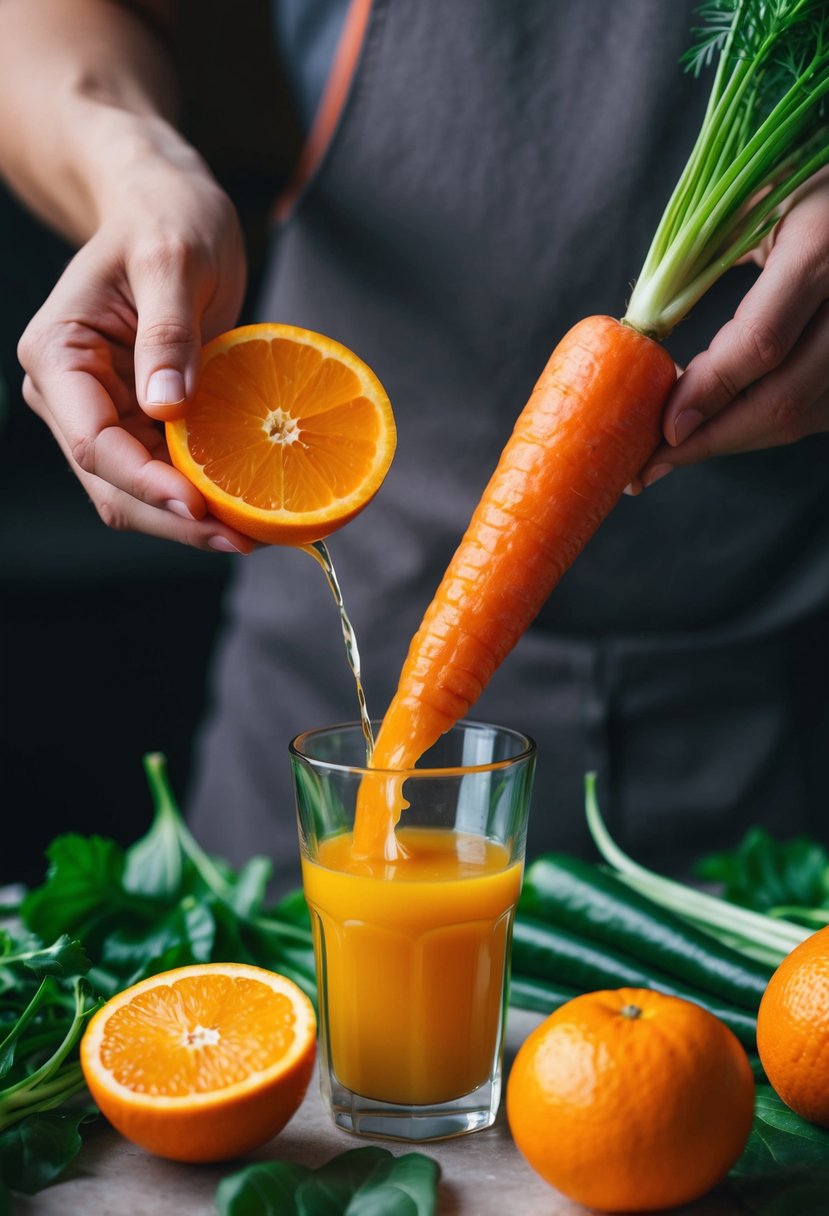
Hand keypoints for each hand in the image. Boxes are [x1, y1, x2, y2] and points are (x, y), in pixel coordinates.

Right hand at [17, 156, 254, 551]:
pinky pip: (165, 473)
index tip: (201, 505)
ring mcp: (104, 411)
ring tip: (254, 533)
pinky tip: (248, 506)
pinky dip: (203, 493)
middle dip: (173, 518)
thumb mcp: (172, 261)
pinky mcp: (140, 421)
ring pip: (136, 492)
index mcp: (58, 354)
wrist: (168, 208)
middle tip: (243, 538)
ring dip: (189, 520)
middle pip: (112, 482)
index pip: (93, 441)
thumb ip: (168, 333)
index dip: (144, 482)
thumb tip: (165, 408)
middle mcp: (70, 393)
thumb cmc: (166, 219)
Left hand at [637, 168, 828, 488]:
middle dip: (708, 442)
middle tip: (647, 466)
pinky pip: (819, 412)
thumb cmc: (811, 178)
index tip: (660, 430)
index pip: (760, 344)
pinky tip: (719, 427)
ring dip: (732, 441)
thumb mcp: (758, 199)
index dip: (707, 394)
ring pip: (802, 418)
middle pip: (783, 402)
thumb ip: (704, 260)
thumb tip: (643, 331)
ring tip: (671, 453)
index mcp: (821, 248)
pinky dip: (763, 426)